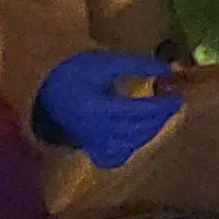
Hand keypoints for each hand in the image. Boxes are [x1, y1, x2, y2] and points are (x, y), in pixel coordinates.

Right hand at [33, 51, 180, 167]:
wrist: (41, 88)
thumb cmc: (73, 71)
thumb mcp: (105, 62)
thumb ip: (137, 65)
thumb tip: (169, 69)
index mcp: (96, 107)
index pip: (138, 111)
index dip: (161, 106)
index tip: (177, 96)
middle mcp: (94, 130)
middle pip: (138, 130)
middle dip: (160, 117)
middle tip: (172, 103)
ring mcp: (91, 143)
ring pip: (131, 145)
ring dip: (150, 131)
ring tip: (159, 114)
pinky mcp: (89, 149)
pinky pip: (116, 156)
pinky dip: (132, 145)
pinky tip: (139, 132)